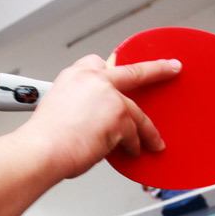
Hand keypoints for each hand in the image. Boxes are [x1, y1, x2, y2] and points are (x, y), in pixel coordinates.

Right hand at [19, 55, 180, 178]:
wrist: (42, 150)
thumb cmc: (45, 138)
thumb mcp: (57, 110)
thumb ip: (79, 107)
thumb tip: (92, 121)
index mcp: (75, 76)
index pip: (98, 63)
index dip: (112, 69)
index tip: (121, 68)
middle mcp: (93, 80)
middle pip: (134, 72)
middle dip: (158, 69)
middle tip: (172, 68)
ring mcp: (109, 96)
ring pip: (136, 113)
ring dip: (147, 131)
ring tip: (154, 142)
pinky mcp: (119, 115)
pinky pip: (134, 134)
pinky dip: (134, 146)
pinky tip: (133, 152)